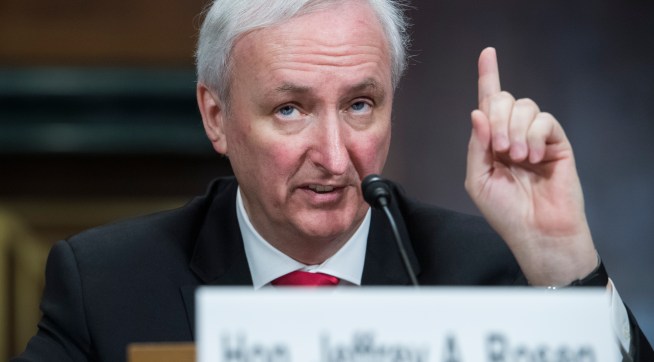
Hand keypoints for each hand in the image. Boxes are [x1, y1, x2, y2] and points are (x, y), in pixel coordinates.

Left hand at [465, 47, 597, 285]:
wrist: (537, 232)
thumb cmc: (505, 212)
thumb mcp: (479, 179)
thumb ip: (477, 145)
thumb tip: (478, 112)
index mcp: (491, 143)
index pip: (488, 105)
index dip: (487, 77)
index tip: (487, 54)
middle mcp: (512, 135)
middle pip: (504, 100)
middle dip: (497, 118)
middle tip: (499, 148)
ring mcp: (535, 138)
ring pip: (525, 106)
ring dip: (515, 129)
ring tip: (517, 157)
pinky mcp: (557, 142)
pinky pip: (545, 120)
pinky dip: (534, 135)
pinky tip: (534, 158)